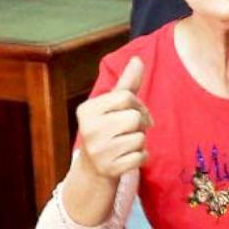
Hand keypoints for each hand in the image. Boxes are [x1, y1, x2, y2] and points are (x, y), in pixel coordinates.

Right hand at [75, 57, 152, 180]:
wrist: (93, 167)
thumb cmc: (106, 129)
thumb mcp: (112, 105)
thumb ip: (127, 84)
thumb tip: (138, 59)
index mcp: (87, 110)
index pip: (126, 97)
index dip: (138, 104)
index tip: (136, 112)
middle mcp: (89, 129)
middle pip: (135, 118)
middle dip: (139, 124)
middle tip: (130, 130)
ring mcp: (99, 151)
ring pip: (140, 138)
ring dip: (140, 141)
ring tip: (126, 143)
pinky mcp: (110, 169)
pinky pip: (141, 157)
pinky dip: (141, 157)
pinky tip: (127, 157)